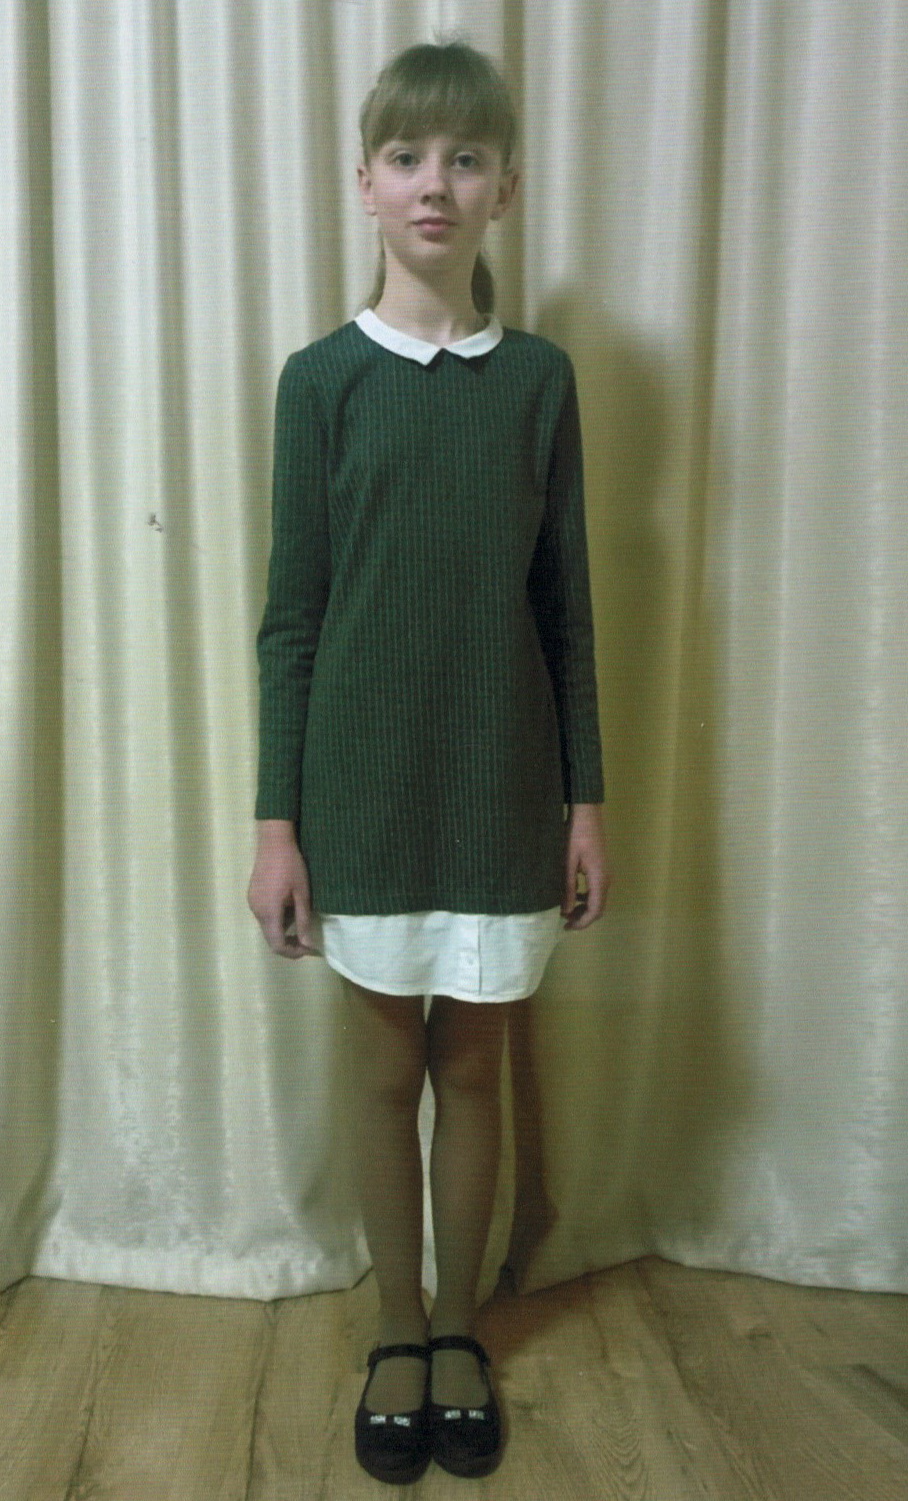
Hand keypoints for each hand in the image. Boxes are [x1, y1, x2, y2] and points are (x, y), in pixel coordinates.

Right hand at [247, 824, 318, 958]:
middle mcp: (256, 911)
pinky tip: (290, 907)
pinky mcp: (253, 896)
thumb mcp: (302, 894)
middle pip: (271, 938)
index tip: (309, 949)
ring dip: (284, 931)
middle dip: (289, 944)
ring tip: (302, 922)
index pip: (277, 945)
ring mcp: (252, 903)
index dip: (293, 952)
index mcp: (268, 912)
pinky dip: (278, 919)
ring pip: (268, 927)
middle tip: (308, 940)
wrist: (274, 841)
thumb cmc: (291, 866)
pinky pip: (265, 915)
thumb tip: (307, 944)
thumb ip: (303, 920)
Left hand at [561, 803, 611, 929]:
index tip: (567, 927)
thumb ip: (568, 888)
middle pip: (599, 908)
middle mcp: (606, 879)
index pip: (595, 910)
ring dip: (584, 908)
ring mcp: (605, 874)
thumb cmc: (575, 836)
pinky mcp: (601, 869)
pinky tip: (572, 895)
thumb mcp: (567, 863)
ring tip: (566, 911)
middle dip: (583, 918)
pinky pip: (596, 890)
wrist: (587, 814)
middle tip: (565, 922)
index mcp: (599, 879)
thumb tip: (566, 911)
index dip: (582, 923)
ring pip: (598, 900)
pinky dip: (586, 897)